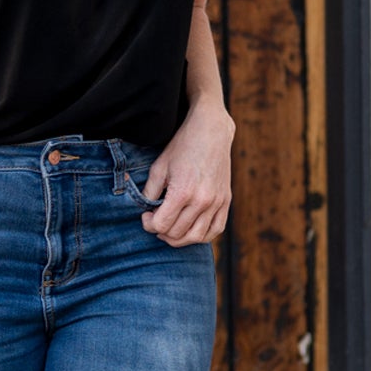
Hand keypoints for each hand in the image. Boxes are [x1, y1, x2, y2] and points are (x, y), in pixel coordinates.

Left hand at [140, 107, 233, 244]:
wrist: (211, 132)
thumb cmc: (182, 147)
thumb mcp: (159, 167)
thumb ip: (149, 193)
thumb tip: (144, 211)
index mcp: (182, 192)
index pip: (161, 225)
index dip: (149, 224)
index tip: (146, 215)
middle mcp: (202, 201)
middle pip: (177, 233)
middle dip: (161, 231)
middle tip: (156, 220)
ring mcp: (216, 202)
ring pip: (196, 237)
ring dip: (179, 238)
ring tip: (170, 229)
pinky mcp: (226, 201)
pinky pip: (215, 230)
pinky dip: (201, 236)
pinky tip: (190, 230)